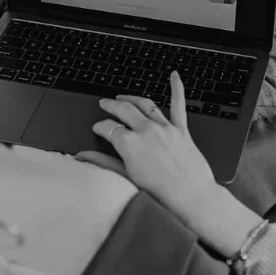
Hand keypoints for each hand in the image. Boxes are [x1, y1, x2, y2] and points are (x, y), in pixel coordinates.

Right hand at [76, 72, 261, 255]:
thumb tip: (84, 157)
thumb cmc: (161, 194)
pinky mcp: (182, 130)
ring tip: (124, 97)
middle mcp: (146, 131)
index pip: (108, 127)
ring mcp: (165, 128)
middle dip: (111, 105)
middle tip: (104, 103)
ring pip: (145, 104)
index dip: (100, 127)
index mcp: (130, 144)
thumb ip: (104, 163)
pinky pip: (178, 105)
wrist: (192, 198)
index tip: (98, 128)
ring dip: (132, 98)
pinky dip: (177, 88)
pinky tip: (174, 76)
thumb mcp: (126, 178)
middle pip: (124, 110)